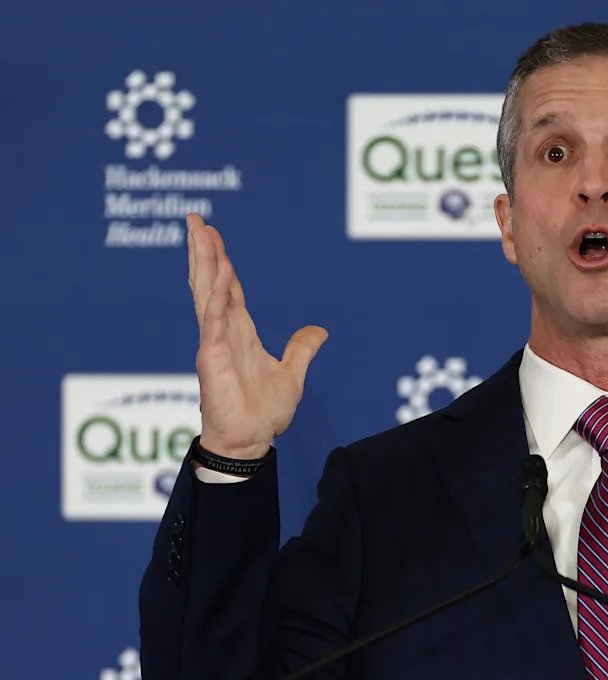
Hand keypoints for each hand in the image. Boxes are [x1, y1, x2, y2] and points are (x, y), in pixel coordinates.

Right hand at [187, 213, 327, 458]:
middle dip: (203, 251)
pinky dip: (217, 298)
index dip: (222, 261)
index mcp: (239, 333)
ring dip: (204, 263)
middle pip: (211, 282)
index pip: (229, 289)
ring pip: (207, 294)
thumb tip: (319, 331)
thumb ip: (301, 350)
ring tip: (198, 232)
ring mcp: (215, 343)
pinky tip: (220, 274)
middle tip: (196, 219)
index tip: (213, 235)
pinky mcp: (212, 358)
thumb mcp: (293, 374)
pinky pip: (214, 322)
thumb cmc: (263, 413)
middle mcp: (223, 332)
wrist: (251, 441)